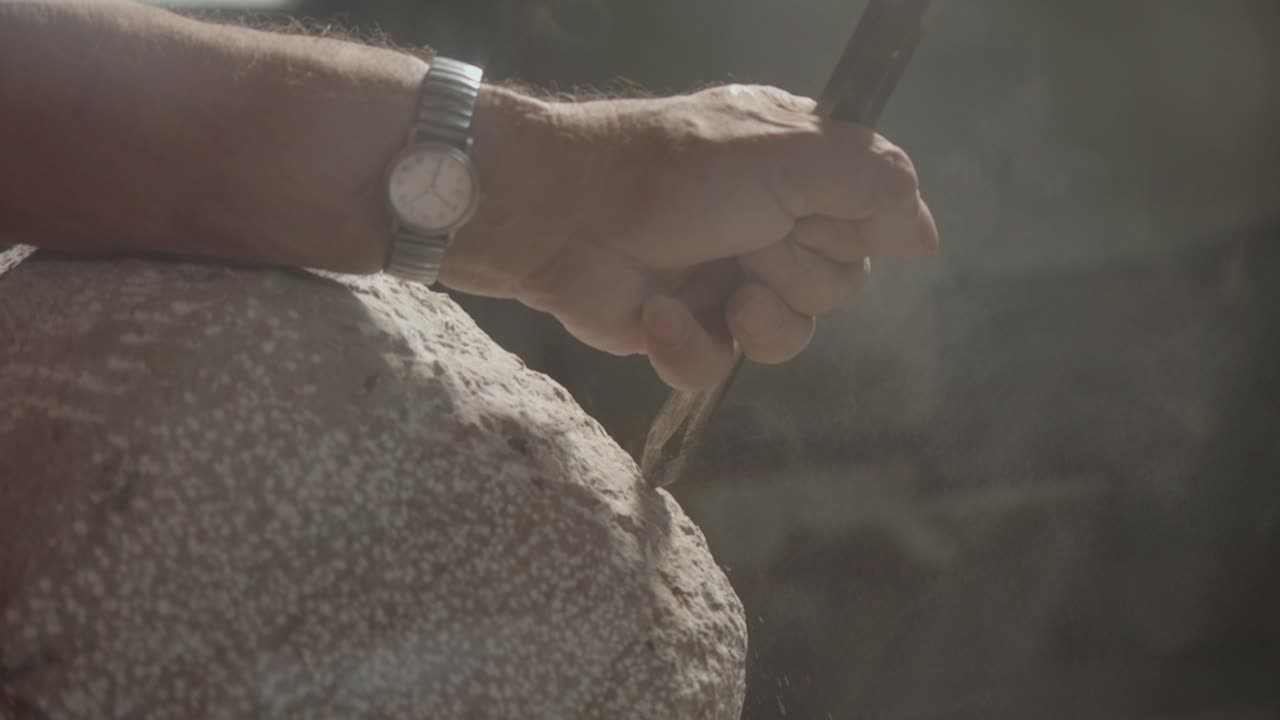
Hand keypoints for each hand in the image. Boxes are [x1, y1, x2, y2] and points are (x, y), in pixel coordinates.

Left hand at [444, 84, 938, 389]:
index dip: (851, 230)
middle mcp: (771, 225)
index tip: (811, 214)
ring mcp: (727, 279)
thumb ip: (873, 185)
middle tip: (748, 241)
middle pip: (840, 285)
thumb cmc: (675, 170)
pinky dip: (690, 346)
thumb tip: (926, 239)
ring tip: (717, 289)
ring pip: (790, 335)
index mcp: (800, 173)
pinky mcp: (685, 329)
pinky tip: (659, 316)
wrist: (563, 215)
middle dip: (797, 271)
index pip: (873, 221)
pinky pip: (720, 368)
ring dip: (757, 316)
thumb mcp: (789, 154)